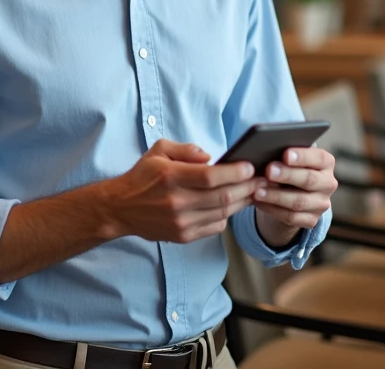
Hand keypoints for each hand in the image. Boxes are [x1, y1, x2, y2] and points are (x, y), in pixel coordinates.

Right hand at [101, 140, 261, 243]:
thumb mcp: (159, 150)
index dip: (235, 172)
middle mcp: (176, 202)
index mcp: (171, 177)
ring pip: (223, 213)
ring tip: (254, 191)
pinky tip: (232, 206)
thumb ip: (186, 148)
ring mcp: (180, 222)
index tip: (250, 166)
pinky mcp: (182, 236)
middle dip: (248, 187)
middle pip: (223, 197)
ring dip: (242, 202)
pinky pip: (215, 227)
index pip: (211, 177)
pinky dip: (227, 216)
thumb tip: (210, 157)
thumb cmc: (143, 176)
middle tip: (262, 179)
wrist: (121, 208)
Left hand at [253, 147, 336, 246]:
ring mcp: (321, 204)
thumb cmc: (287, 167)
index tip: (285, 154)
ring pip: (299, 202)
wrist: (290, 191)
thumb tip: (265, 153)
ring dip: (276, 196)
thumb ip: (284, 155)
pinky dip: (272, 209)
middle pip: (309, 180)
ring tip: (258, 190)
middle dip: (287, 175)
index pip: (319, 158)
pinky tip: (259, 202)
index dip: (302, 157)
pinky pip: (291, 217)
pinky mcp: (311, 220)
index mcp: (326, 163)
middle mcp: (328, 183)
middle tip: (269, 171)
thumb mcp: (289, 158)